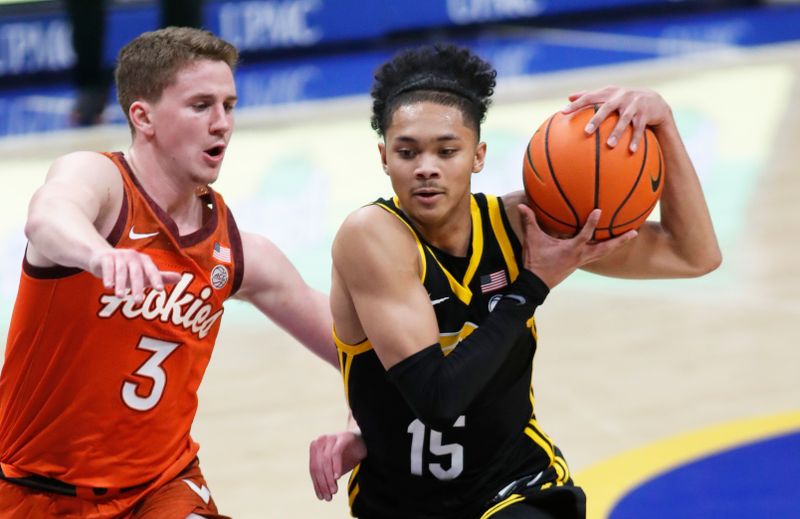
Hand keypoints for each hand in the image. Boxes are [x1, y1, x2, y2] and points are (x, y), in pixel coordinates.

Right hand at [88, 248, 180, 301]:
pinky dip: (108, 277)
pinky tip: (108, 287)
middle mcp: (133, 256)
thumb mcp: (144, 274)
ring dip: (120, 284)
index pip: (152, 271)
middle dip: (137, 287)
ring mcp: (119, 256)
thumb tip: (180, 278)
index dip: (156, 280)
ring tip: (120, 297)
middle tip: (138, 302)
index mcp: (145, 260)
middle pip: (136, 273)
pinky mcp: (106, 258)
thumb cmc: (128, 269)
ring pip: (121, 271)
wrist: (102, 258)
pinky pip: (108, 267)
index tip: (160, 290)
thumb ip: (161, 277)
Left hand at [309, 430, 367, 500]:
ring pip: (325, 461)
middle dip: (322, 484)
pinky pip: (336, 453)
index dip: (317, 484)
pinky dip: (336, 466)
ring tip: (334, 490)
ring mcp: (331, 438)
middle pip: (318, 466)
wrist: (362, 442)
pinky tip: (338, 477)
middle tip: (328, 497)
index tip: (321, 497)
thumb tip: (321, 495)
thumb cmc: (346, 455)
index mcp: (315, 448)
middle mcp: (320, 441)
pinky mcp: (342, 438)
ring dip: (329, 478)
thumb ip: (326, 477)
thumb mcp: (334, 468)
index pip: (313, 469)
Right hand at [518, 205, 635, 287]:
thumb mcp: (532, 240)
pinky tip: (608, 244)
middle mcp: (581, 256)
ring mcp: (581, 261)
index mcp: (571, 249)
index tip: (599, 211)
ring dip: (616, 245)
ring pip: (603, 253)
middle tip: (634, 232)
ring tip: (629, 236)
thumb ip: (529, 222)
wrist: (536, 283)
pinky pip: (596, 255)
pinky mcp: (579, 264)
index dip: (592, 223)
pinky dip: (604, 249)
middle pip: (605, 249)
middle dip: (620, 240)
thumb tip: (522, 206)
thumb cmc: (536, 262)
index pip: (585, 235)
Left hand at [562, 86, 672, 151]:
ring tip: (609, 145)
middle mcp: (621, 97)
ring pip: (624, 120)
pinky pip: (639, 129)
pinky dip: (635, 139)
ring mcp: (634, 105)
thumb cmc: (623, 100)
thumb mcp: (609, 95)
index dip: (577, 104)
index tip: (563, 112)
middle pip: (607, 108)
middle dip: (596, 119)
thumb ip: (589, 95)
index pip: (590, 96)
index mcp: (609, 93)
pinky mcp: (645, 114)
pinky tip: (631, 151)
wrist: (654, 101)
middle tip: (586, 132)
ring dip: (617, 133)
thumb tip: (568, 97)